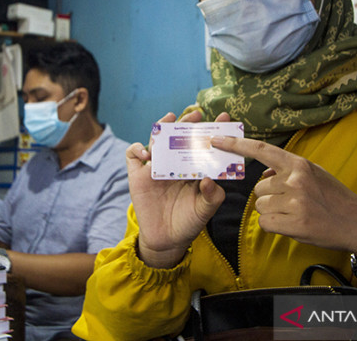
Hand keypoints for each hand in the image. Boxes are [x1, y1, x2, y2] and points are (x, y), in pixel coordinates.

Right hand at [130, 110, 227, 268]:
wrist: (166, 241)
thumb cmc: (188, 222)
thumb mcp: (205, 210)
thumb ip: (212, 196)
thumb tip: (208, 179)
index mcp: (193, 168)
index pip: (203, 145)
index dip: (212, 131)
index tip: (223, 119)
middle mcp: (174, 164)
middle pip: (179, 137)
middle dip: (187, 123)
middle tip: (197, 114)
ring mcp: (155, 168)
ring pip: (156, 140)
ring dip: (161, 128)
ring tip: (170, 119)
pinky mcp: (137, 176)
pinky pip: (132, 156)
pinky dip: (137, 149)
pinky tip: (147, 153)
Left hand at [210, 136, 356, 258]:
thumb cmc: (335, 198)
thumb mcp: (315, 174)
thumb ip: (289, 170)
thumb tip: (264, 174)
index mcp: (299, 164)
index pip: (261, 150)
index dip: (235, 144)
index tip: (215, 139)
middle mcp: (295, 179)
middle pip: (258, 188)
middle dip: (269, 197)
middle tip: (293, 203)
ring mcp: (294, 201)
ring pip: (261, 206)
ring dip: (273, 212)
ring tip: (297, 213)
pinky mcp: (293, 223)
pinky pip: (265, 223)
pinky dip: (275, 226)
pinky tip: (293, 225)